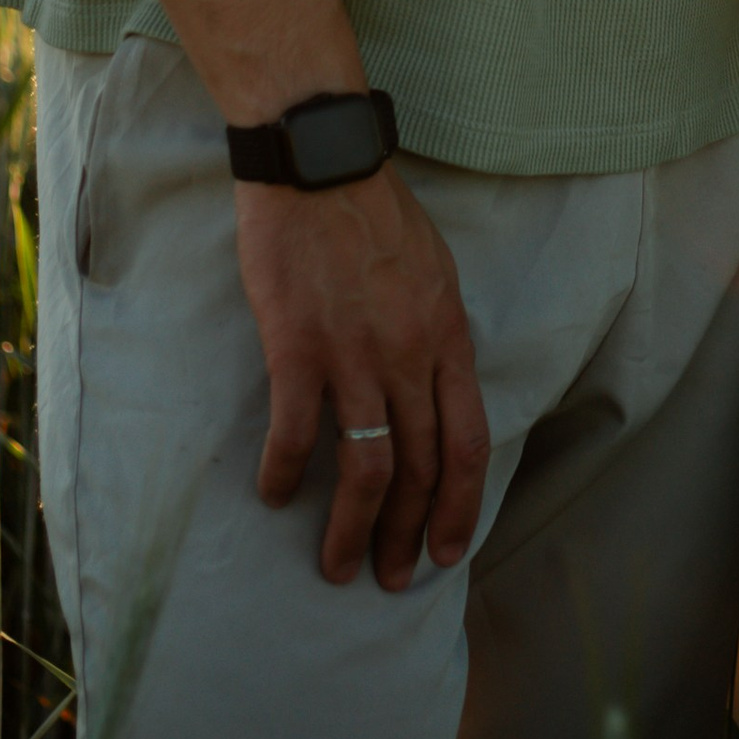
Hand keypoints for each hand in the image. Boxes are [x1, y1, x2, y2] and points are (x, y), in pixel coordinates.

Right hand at [237, 164, 489, 592]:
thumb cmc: (375, 211)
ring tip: (335, 566)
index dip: (457, 508)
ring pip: (365, 466)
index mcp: (448, 337)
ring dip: (350, 528)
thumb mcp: (436, 271)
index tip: (443, 552)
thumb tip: (438, 391)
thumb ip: (438, 335)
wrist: (320, 160)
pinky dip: (284, 472)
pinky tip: (273, 494)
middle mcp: (409, 354)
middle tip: (387, 578)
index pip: (466, 444)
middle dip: (404, 534)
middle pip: (418, 469)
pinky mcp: (297, 345)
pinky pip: (296, 431)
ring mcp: (354, 353)